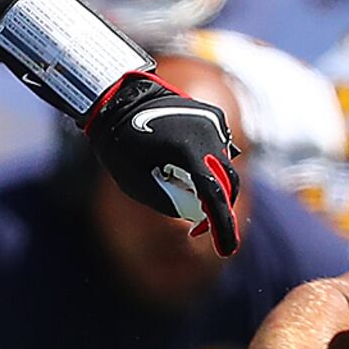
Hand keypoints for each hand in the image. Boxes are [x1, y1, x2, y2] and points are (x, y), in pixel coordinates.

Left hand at [84, 69, 243, 253]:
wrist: (120, 99)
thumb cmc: (122, 144)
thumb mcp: (138, 184)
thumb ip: (170, 202)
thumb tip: (197, 215)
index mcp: (189, 152)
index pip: (215, 197)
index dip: (222, 227)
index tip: (226, 249)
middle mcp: (209, 135)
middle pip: (227, 183)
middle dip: (218, 209)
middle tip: (200, 230)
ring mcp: (214, 123)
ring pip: (225, 166)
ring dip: (212, 185)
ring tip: (184, 195)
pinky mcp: (214, 117)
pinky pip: (219, 149)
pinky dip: (210, 165)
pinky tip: (184, 169)